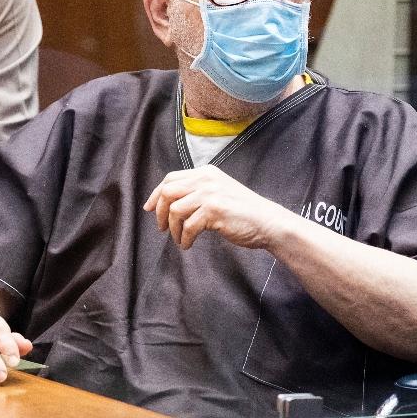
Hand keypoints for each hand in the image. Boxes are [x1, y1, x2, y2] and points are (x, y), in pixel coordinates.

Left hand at [144, 164, 284, 249]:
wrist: (268, 222)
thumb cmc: (242, 212)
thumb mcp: (218, 192)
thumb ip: (196, 192)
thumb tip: (166, 202)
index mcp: (206, 173)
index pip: (170, 178)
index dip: (155, 194)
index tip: (149, 209)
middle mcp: (206, 179)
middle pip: (168, 192)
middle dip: (159, 212)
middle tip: (161, 228)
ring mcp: (210, 193)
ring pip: (175, 210)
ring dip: (173, 229)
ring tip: (180, 239)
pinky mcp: (214, 210)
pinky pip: (188, 226)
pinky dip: (184, 238)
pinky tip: (188, 244)